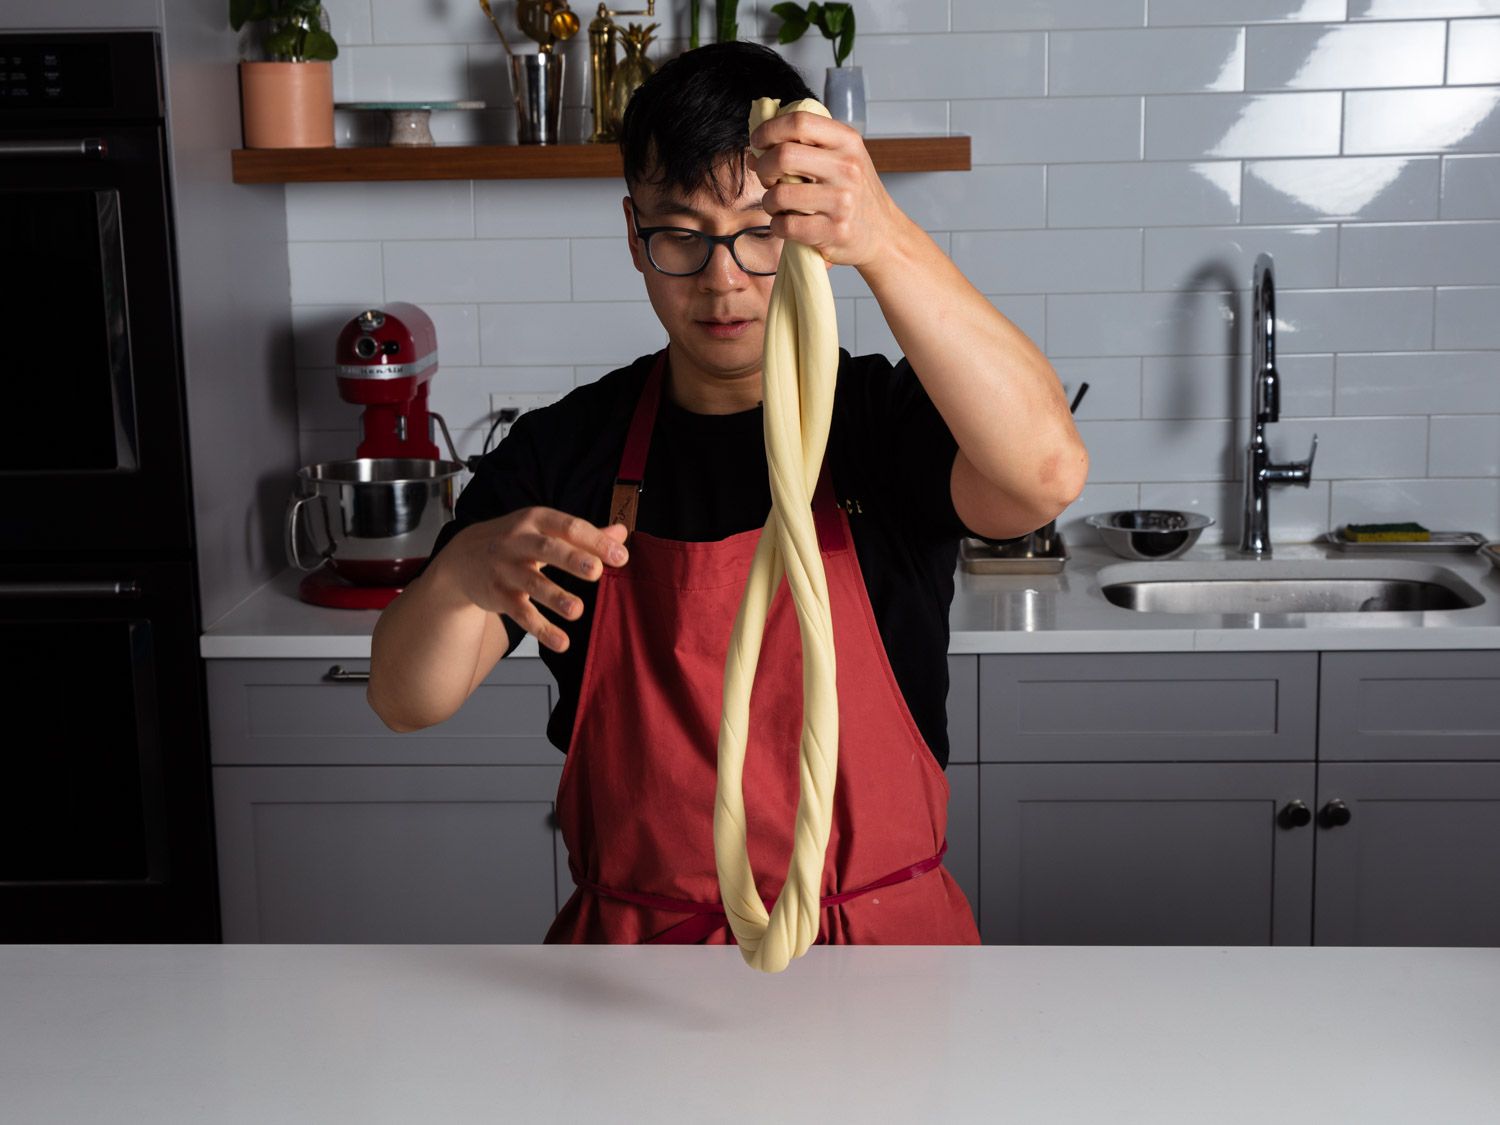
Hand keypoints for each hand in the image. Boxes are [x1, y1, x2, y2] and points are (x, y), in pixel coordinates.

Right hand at [448, 507, 628, 652]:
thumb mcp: (545, 530)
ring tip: (577, 610)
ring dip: (555, 597)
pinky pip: (520, 613)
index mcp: (536, 520)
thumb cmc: (516, 541)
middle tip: (596, 571)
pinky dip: (541, 629)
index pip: (568, 526)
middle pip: (546, 550)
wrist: (462, 558)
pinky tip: (561, 642)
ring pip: (532, 583)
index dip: (595, 540)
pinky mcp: (497, 595)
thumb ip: (583, 534)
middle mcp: (518, 541)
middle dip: (571, 559)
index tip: (621, 556)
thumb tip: (622, 533)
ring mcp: (505, 569)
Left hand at [748, 110, 904, 270]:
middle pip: (783, 155)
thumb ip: (804, 148)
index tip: (758, 142)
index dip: (769, 130)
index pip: (799, 121)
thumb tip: (755, 153)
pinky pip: (786, 226)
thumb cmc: (855, 194)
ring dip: (769, 202)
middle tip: (768, 178)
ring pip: (779, 195)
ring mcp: (842, 201)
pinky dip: (778, 226)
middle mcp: (847, 167)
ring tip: (778, 205)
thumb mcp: (841, 159)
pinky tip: (787, 224)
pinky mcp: (834, 231)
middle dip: (764, 168)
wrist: (883, 234)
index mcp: (847, 141)